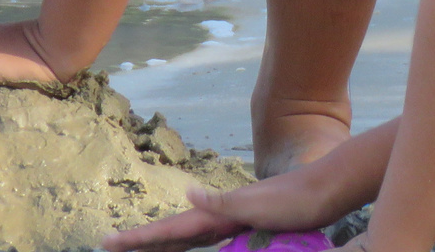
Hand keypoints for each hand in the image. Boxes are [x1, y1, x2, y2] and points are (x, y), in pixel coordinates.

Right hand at [104, 168, 337, 251]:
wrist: (325, 188)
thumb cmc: (294, 198)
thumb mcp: (258, 202)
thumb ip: (223, 200)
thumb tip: (188, 192)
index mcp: (216, 213)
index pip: (169, 230)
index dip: (139, 238)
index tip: (109, 242)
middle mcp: (219, 214)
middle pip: (171, 233)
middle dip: (141, 241)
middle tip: (109, 244)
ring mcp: (231, 219)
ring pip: (188, 237)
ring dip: (163, 243)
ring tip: (141, 247)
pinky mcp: (246, 225)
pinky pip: (209, 239)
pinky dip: (192, 244)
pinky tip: (192, 246)